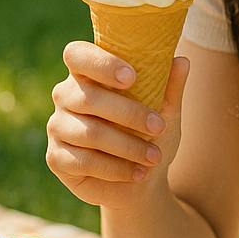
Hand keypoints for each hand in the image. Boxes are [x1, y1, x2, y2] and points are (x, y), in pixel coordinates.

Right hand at [46, 42, 189, 212]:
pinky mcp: (56, 157)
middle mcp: (66, 95)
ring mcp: (57, 126)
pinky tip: (137, 173)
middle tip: (158, 126)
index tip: (132, 77)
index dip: (101, 63)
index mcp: (87, 74)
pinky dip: (116, 168)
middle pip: (88, 97)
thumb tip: (182, 61)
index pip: (78, 55)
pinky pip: (83, 161)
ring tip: (154, 156)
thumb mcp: (166, 112)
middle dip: (128, 113)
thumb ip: (170, 86)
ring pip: (89, 132)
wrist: (141, 182)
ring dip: (127, 146)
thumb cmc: (150, 135)